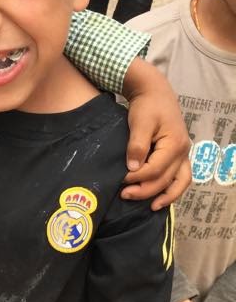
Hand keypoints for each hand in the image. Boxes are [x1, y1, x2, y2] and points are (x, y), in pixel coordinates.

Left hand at [121, 58, 190, 209]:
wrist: (155, 93)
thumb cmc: (147, 106)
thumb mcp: (140, 122)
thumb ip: (137, 145)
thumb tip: (133, 168)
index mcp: (174, 144)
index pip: (155, 170)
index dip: (137, 178)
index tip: (120, 179)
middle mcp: (183, 152)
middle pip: (165, 179)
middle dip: (144, 190)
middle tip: (124, 195)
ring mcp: (183, 155)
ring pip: (180, 183)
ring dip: (165, 196)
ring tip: (151, 208)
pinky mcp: (178, 156)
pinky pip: (180, 178)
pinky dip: (172, 190)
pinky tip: (159, 199)